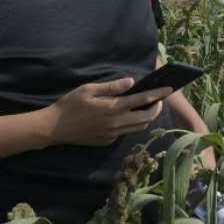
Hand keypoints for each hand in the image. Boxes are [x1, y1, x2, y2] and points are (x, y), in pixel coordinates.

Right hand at [43, 77, 173, 147]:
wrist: (54, 128)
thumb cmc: (70, 104)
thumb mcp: (89, 89)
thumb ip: (112, 87)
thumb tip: (132, 82)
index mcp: (113, 107)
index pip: (143, 99)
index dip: (159, 94)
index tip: (170, 89)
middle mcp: (116, 123)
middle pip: (147, 117)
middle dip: (157, 107)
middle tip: (157, 99)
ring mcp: (112, 134)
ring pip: (139, 127)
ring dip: (146, 117)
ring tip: (145, 106)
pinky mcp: (107, 141)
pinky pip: (126, 132)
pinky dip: (132, 123)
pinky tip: (126, 116)